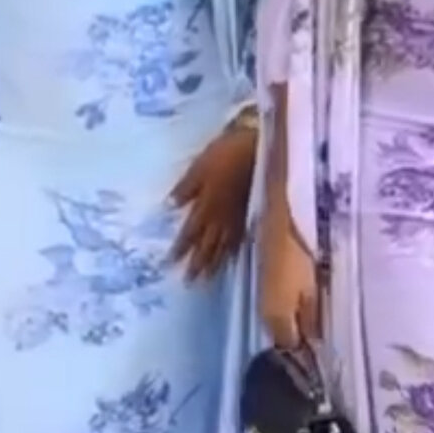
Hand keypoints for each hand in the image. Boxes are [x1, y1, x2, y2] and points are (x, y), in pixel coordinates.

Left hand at [170, 126, 256, 280]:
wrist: (263, 150)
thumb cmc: (227, 153)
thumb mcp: (199, 165)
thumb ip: (186, 187)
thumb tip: (170, 206)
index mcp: (205, 206)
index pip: (189, 233)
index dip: (180, 249)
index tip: (170, 264)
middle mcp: (221, 218)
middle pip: (207, 246)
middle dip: (197, 264)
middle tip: (189, 282)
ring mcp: (238, 219)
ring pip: (224, 247)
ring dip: (215, 264)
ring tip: (207, 280)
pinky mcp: (253, 215)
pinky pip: (241, 240)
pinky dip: (234, 252)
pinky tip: (231, 259)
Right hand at [259, 203, 319, 348]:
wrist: (275, 229)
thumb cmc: (297, 259)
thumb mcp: (311, 290)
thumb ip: (311, 319)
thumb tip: (313, 343)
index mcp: (277, 319)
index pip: (290, 348)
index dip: (306, 352)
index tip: (323, 350)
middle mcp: (264, 315)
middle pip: (282, 337)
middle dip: (299, 339)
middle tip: (323, 335)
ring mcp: (262, 301)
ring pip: (279, 322)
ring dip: (294, 324)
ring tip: (316, 319)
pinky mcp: (263, 287)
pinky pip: (277, 309)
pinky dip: (289, 311)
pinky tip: (303, 303)